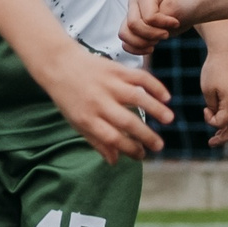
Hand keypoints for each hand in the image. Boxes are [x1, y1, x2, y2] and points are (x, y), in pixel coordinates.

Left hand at [46, 52, 170, 160]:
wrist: (59, 64)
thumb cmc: (69, 98)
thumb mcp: (76, 123)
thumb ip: (96, 142)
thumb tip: (115, 162)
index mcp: (87, 119)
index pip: (112, 138)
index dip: (129, 149)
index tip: (142, 155)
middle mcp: (99, 102)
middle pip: (127, 121)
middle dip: (146, 135)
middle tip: (159, 146)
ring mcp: (109, 84)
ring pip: (137, 97)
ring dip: (155, 109)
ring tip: (169, 119)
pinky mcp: (116, 69)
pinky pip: (140, 77)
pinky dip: (155, 86)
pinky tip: (166, 97)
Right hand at [123, 0, 192, 52]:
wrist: (186, 11)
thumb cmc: (182, 5)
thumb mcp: (176, 6)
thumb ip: (161, 16)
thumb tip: (149, 26)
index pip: (147, 17)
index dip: (162, 24)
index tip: (176, 23)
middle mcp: (134, 4)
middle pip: (133, 25)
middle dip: (151, 34)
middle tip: (165, 34)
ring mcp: (130, 16)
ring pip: (125, 35)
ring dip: (142, 43)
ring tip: (156, 41)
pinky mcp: (131, 29)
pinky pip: (125, 44)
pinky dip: (137, 49)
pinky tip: (150, 48)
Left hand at [198, 42, 227, 147]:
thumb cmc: (214, 69)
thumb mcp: (207, 89)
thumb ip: (212, 107)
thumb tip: (216, 117)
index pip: (221, 122)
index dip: (210, 121)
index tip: (204, 110)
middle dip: (224, 137)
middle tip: (212, 143)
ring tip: (219, 134)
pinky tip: (226, 120)